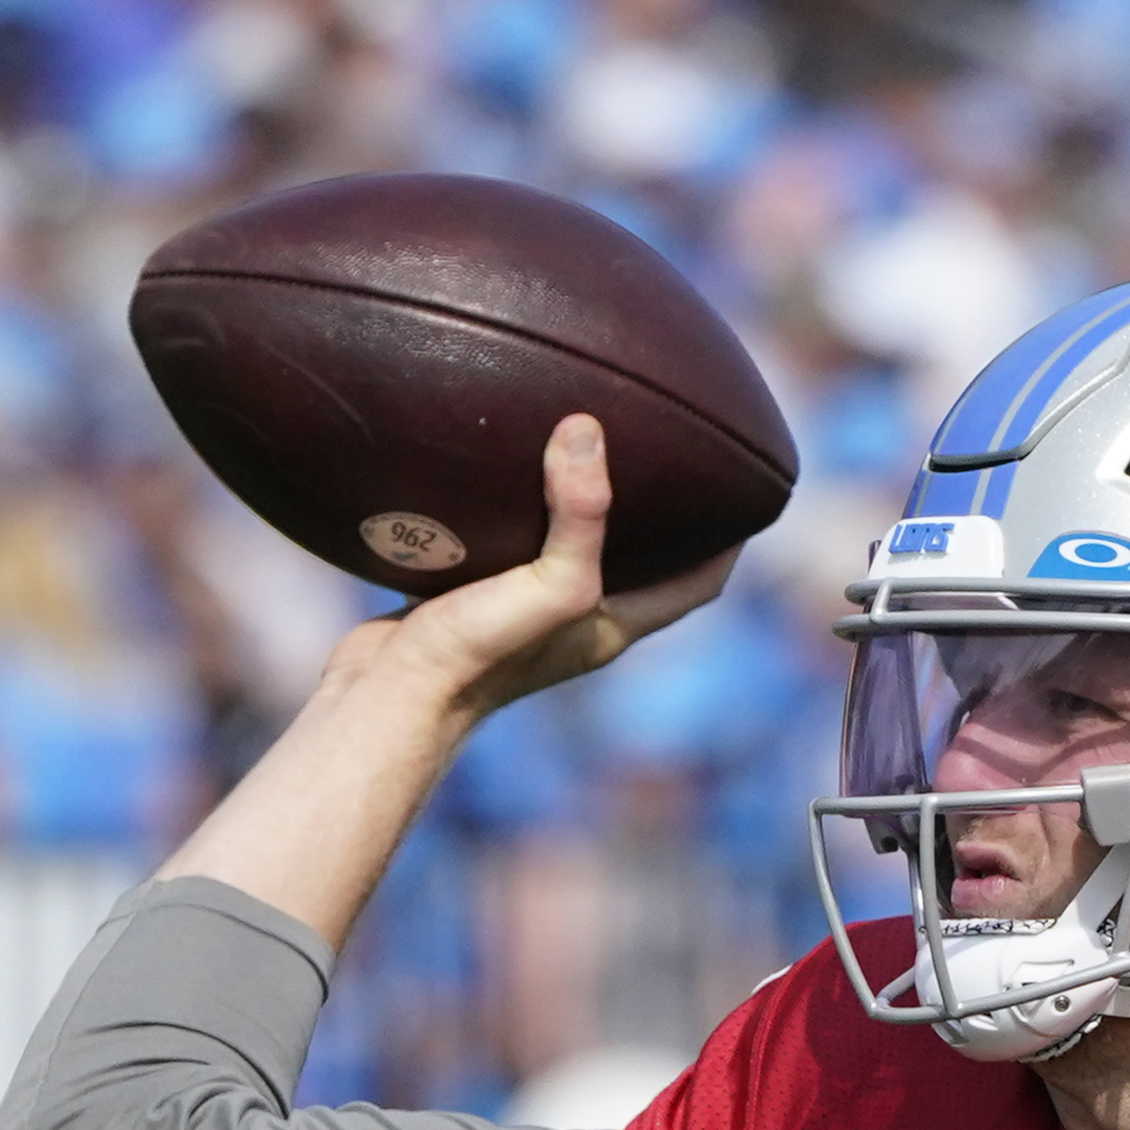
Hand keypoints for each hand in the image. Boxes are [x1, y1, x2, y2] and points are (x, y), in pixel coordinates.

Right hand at [330, 414, 737, 723]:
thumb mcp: (549, 587)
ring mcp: (521, 608)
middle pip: (641, 560)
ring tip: (587, 437)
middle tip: (667, 445)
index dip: (728, 539)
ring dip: (582, 501)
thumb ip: (579, 517)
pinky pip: (507, 539)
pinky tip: (498, 459)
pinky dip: (515, 502)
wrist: (384, 698)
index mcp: (613, 625)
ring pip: (569, 545)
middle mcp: (575, 619)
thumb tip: (586, 431)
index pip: (698, 582)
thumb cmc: (477, 659)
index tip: (744, 485)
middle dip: (661, 512)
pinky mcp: (471, 594)